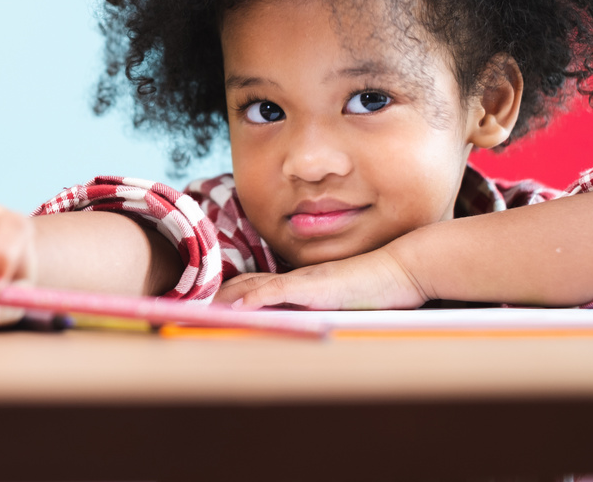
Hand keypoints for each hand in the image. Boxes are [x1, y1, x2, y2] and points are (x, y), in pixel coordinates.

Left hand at [213, 247, 428, 310]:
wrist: (401, 271)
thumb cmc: (377, 289)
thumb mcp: (342, 301)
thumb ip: (322, 308)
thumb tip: (303, 323)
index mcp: (300, 283)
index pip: (256, 285)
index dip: (231, 293)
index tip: (209, 303)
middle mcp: (296, 279)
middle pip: (248, 284)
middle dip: (219, 296)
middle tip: (190, 307)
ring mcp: (304, 281)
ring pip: (256, 286)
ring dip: (228, 298)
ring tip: (202, 308)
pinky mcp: (316, 287)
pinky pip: (280, 291)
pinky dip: (256, 298)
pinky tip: (238, 307)